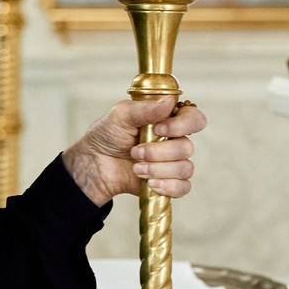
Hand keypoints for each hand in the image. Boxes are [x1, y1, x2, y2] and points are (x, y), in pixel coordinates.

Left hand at [62, 98, 205, 204]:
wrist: (94, 164)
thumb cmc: (107, 135)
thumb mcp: (120, 115)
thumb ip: (144, 108)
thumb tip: (169, 101)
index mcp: (168, 120)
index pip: (194, 119)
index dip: (182, 125)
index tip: (159, 128)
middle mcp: (175, 140)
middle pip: (187, 147)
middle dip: (159, 152)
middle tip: (135, 152)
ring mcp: (173, 163)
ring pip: (185, 168)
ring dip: (157, 169)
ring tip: (136, 168)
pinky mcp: (169, 183)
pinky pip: (183, 187)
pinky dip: (166, 186)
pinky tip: (149, 183)